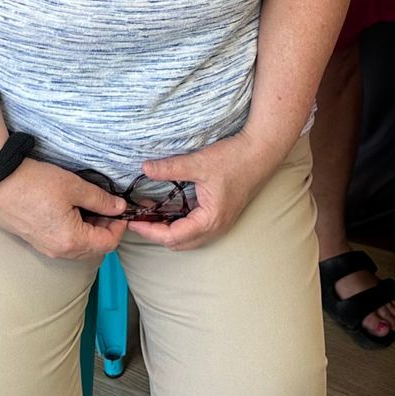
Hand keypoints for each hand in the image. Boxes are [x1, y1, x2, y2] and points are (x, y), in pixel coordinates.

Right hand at [0, 160, 127, 260]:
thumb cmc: (34, 183)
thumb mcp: (73, 186)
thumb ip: (101, 200)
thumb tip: (119, 207)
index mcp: (72, 241)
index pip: (108, 243)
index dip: (119, 227)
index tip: (121, 209)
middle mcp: (58, 251)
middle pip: (93, 248)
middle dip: (105, 229)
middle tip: (106, 206)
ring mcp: (44, 247)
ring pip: (77, 246)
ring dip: (88, 230)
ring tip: (88, 205)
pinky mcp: (33, 240)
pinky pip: (61, 242)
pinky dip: (72, 230)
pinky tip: (69, 209)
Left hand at [129, 132, 283, 251]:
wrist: (261, 152)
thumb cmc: (234, 158)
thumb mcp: (199, 163)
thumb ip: (170, 168)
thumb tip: (144, 168)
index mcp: (210, 220)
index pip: (172, 237)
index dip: (149, 231)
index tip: (132, 221)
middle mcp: (216, 228)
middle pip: (179, 243)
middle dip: (156, 233)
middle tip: (138, 218)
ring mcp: (221, 224)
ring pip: (188, 239)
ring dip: (168, 230)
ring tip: (150, 214)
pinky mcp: (222, 216)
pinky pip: (196, 230)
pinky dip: (179, 224)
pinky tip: (169, 209)